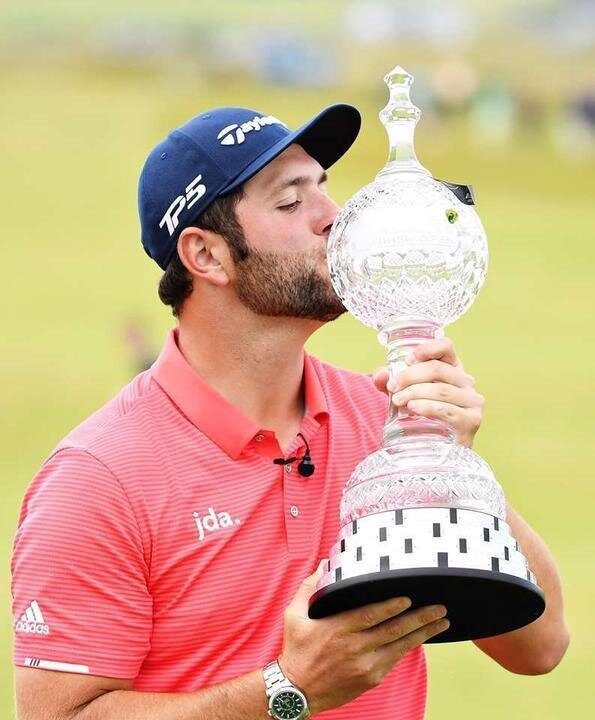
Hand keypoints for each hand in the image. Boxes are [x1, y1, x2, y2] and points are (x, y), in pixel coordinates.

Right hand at [279, 564, 448, 714]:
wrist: (297, 691)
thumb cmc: (297, 650)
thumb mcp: (294, 615)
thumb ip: (310, 587)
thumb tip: (325, 564)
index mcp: (337, 629)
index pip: (370, 615)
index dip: (391, 607)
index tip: (408, 597)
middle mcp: (354, 648)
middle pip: (393, 630)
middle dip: (419, 618)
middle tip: (439, 608)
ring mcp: (365, 666)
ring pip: (400, 647)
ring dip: (423, 633)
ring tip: (441, 621)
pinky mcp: (371, 678)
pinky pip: (395, 659)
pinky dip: (410, 647)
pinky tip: (422, 637)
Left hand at [372, 337, 483, 447]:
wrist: (439, 451)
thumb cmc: (423, 417)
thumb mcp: (405, 395)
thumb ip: (391, 383)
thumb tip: (380, 375)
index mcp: (453, 369)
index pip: (446, 347)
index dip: (427, 348)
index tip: (408, 360)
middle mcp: (466, 382)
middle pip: (438, 369)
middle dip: (410, 376)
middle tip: (393, 387)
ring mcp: (472, 401)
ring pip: (441, 389)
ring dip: (415, 392)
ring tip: (398, 401)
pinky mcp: (471, 421)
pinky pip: (447, 410)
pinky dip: (427, 407)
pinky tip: (413, 408)